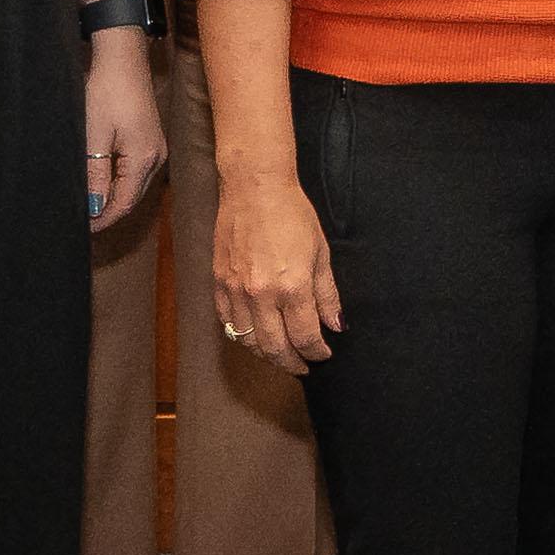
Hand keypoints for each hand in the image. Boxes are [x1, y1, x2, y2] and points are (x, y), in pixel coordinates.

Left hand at [78, 33, 165, 231]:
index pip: (124, 203)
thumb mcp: (94, 136)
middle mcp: (156, 157)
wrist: (122, 60)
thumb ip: (95, 174)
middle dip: (108, 213)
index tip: (83, 229)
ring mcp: (155, 149)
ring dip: (114, 198)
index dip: (103, 219)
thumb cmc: (107, 92)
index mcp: (143, 159)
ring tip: (89, 206)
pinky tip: (102, 184)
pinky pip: (135, 172)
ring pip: (134, 186)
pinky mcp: (150, 140)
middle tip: (83, 223)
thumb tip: (94, 206)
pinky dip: (119, 183)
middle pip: (132, 198)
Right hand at [214, 169, 342, 372]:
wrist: (254, 189)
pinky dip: (242, 336)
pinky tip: (255, 335)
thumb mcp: (321, 254)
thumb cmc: (292, 215)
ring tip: (281, 354)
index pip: (305, 337)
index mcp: (292, 287)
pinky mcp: (219, 283)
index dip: (316, 352)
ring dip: (266, 354)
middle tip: (303, 366)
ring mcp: (236, 291)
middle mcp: (261, 294)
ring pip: (248, 341)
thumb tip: (335, 325)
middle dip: (292, 362)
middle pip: (275, 348)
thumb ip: (327, 294)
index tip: (323, 354)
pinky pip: (228, 322)